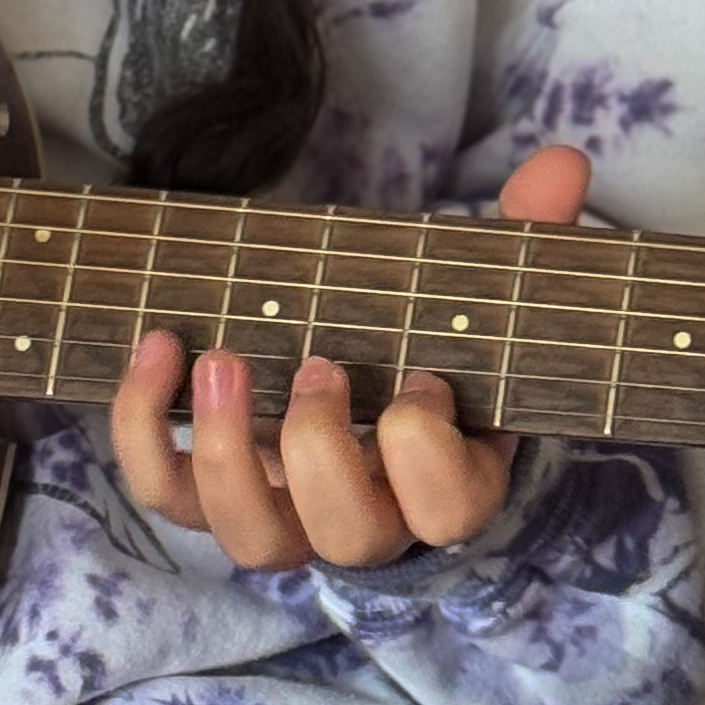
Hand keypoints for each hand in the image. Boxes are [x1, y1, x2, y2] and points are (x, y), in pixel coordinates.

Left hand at [108, 144, 589, 569]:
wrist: (351, 369)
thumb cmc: (421, 339)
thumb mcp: (475, 296)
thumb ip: (523, 237)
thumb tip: (562, 165)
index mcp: (447, 481)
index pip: (449, 510)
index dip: (428, 456)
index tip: (421, 381)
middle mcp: (367, 518)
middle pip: (348, 535)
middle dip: (322, 453)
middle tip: (316, 368)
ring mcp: (284, 515)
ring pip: (252, 539)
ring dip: (225, 452)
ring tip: (218, 357)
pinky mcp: (207, 493)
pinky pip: (162, 491)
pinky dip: (142, 429)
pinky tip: (156, 348)